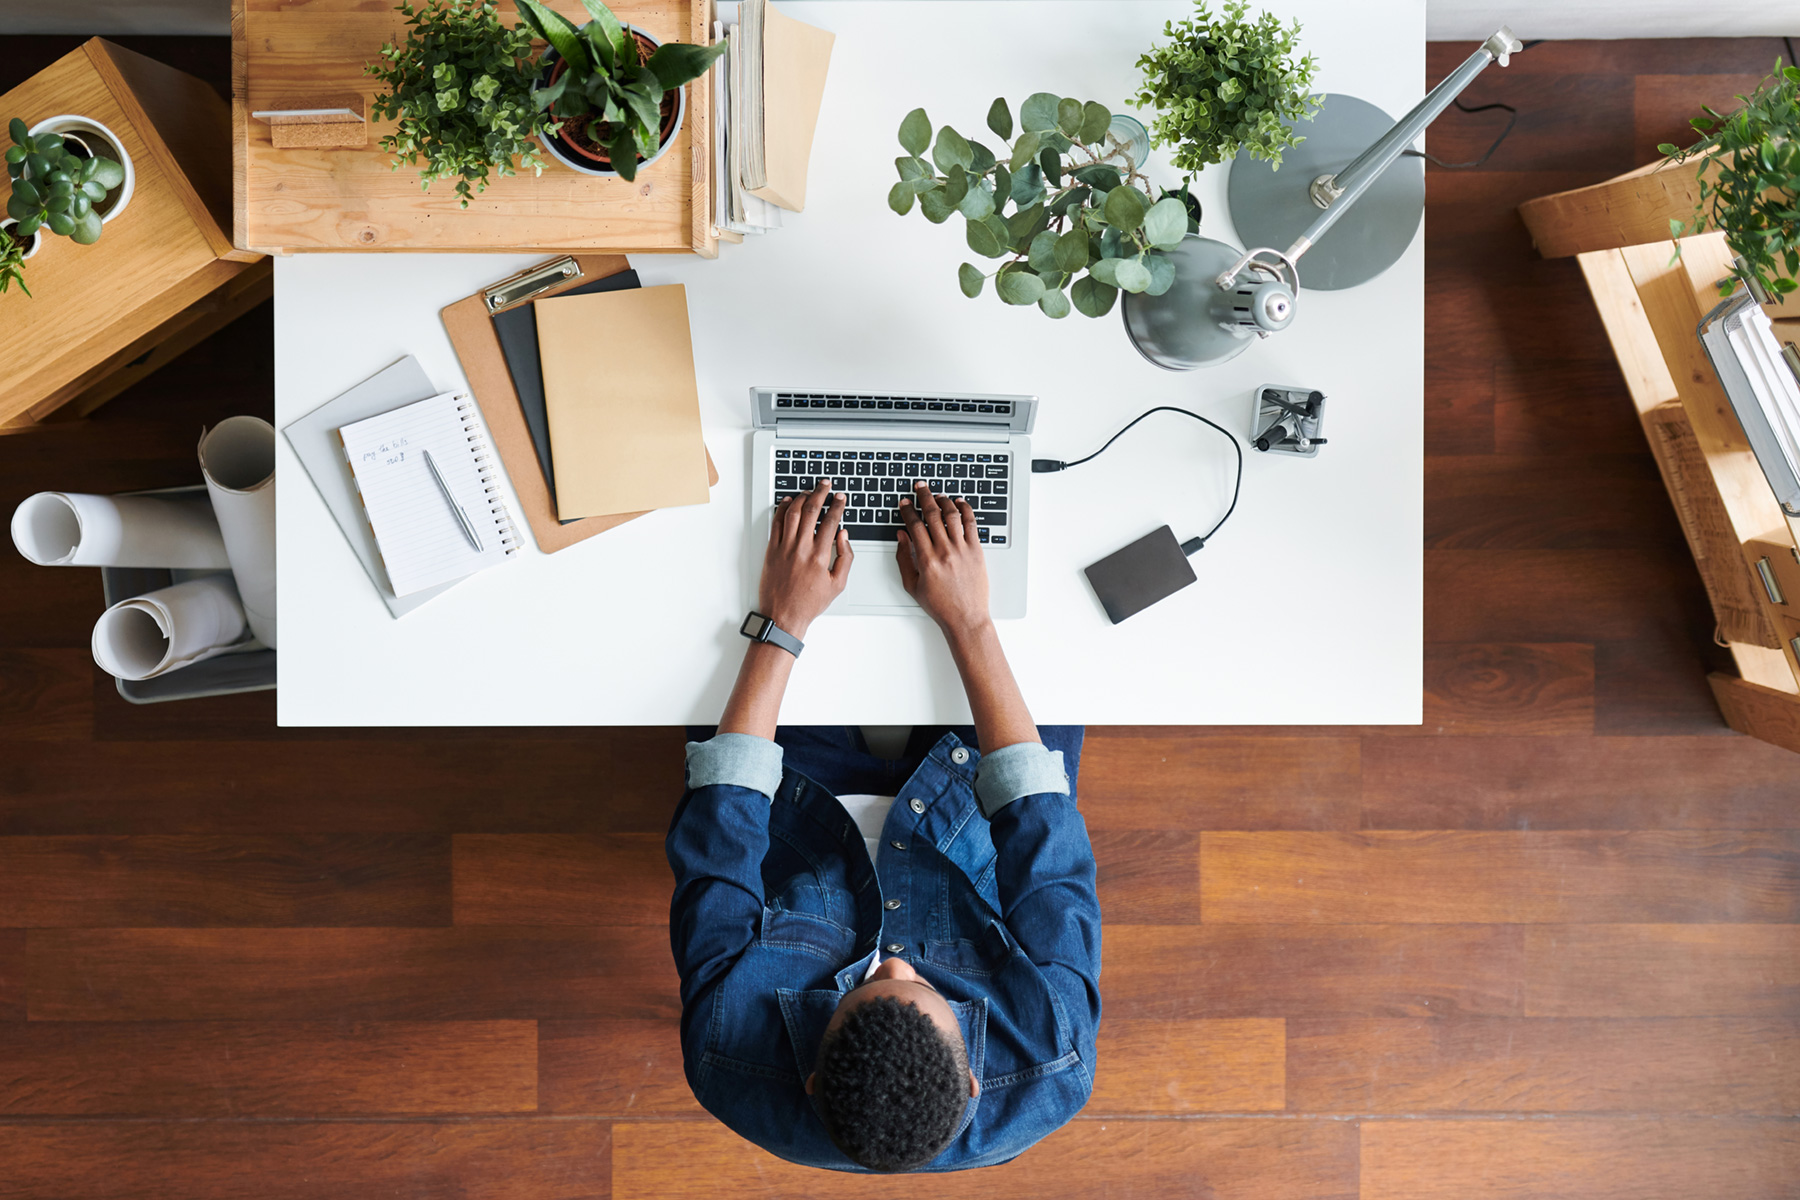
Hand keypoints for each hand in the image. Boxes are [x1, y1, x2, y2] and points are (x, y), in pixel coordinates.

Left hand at [759, 479, 852, 637]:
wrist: (783, 616)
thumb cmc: (809, 603)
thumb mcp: (837, 584)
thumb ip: (845, 557)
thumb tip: (843, 535)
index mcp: (819, 556)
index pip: (830, 521)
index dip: (837, 506)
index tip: (840, 498)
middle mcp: (801, 548)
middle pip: (811, 511)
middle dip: (820, 493)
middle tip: (825, 485)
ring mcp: (784, 548)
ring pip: (792, 513)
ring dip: (801, 498)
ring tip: (809, 491)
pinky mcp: (771, 550)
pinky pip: (775, 523)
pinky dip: (781, 509)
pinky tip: (787, 501)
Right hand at [896, 481, 990, 640]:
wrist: (965, 617)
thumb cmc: (940, 605)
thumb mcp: (912, 584)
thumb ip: (904, 558)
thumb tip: (901, 536)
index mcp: (927, 560)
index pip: (915, 525)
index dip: (908, 511)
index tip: (904, 503)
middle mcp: (945, 551)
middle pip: (933, 514)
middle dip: (924, 497)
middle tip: (920, 487)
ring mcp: (963, 550)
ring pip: (952, 515)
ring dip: (944, 500)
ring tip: (938, 495)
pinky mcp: (977, 551)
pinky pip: (971, 524)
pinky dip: (965, 510)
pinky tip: (960, 503)